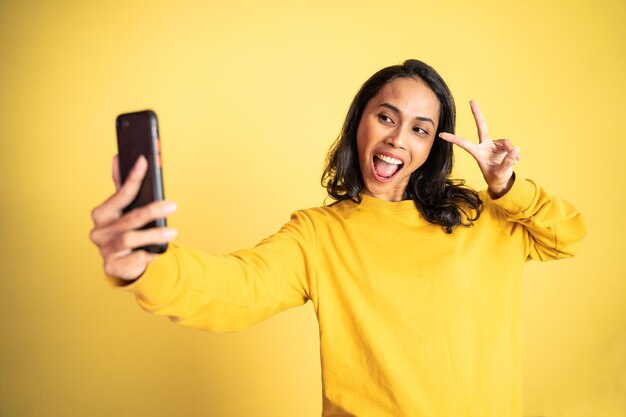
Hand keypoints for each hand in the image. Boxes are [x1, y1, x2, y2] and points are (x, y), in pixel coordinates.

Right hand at [89, 155, 177, 280]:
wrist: (124, 264)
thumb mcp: (125, 211)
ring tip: (173, 232)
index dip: (133, 177)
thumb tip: (117, 157)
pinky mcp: (112, 266)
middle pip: (130, 218)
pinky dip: (149, 254)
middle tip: (172, 206)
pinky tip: (156, 251)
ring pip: (131, 239)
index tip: (144, 161)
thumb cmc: (126, 231)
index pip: (121, 194)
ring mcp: (104, 250)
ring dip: (154, 234)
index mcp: (102, 214)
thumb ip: (122, 187)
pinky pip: (136, 257)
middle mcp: (99, 231)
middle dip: (152, 211)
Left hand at [438, 100, 520, 197]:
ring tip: (515, 161)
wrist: (502, 181)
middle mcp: (485, 146)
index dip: (453, 139)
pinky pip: (511, 147)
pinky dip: (515, 154)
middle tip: (472, 101)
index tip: (441, 134)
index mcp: (478, 153)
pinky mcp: (503, 146)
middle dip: (477, 114)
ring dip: (511, 151)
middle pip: (482, 127)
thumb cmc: (496, 178)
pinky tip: (516, 160)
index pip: (465, 144)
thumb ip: (508, 162)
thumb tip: (516, 149)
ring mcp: (494, 145)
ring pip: (506, 142)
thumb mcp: (501, 173)